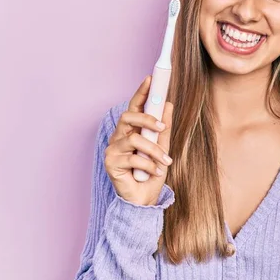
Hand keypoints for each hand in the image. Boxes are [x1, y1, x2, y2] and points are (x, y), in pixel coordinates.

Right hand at [104, 75, 173, 205]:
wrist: (145, 199)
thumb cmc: (152, 173)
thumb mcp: (162, 148)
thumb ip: (163, 128)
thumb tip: (168, 104)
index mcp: (130, 131)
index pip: (134, 107)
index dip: (141, 93)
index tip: (150, 79)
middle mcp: (119, 137)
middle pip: (128, 117)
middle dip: (147, 119)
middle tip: (162, 127)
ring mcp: (113, 150)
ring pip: (134, 140)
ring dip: (154, 150)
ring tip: (165, 161)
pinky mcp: (111, 163)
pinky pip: (133, 158)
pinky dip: (149, 165)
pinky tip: (155, 172)